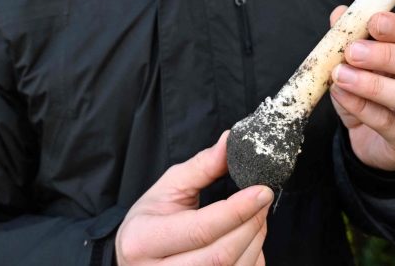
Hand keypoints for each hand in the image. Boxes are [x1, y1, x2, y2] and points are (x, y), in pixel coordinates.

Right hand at [115, 131, 271, 265]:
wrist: (131, 257)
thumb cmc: (151, 219)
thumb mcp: (168, 187)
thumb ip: (202, 166)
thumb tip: (231, 141)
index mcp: (144, 240)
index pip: (200, 229)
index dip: (237, 210)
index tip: (262, 190)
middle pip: (220, 255)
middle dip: (251, 225)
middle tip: (263, 200)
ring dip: (255, 242)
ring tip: (257, 217)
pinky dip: (252, 260)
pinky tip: (249, 240)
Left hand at [327, 7, 394, 171]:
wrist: (371, 138)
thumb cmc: (375, 92)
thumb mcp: (363, 62)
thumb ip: (354, 38)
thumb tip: (339, 13)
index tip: (372, 21)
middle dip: (388, 55)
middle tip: (352, 50)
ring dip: (373, 85)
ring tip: (341, 74)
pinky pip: (391, 125)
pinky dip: (362, 108)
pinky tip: (341, 94)